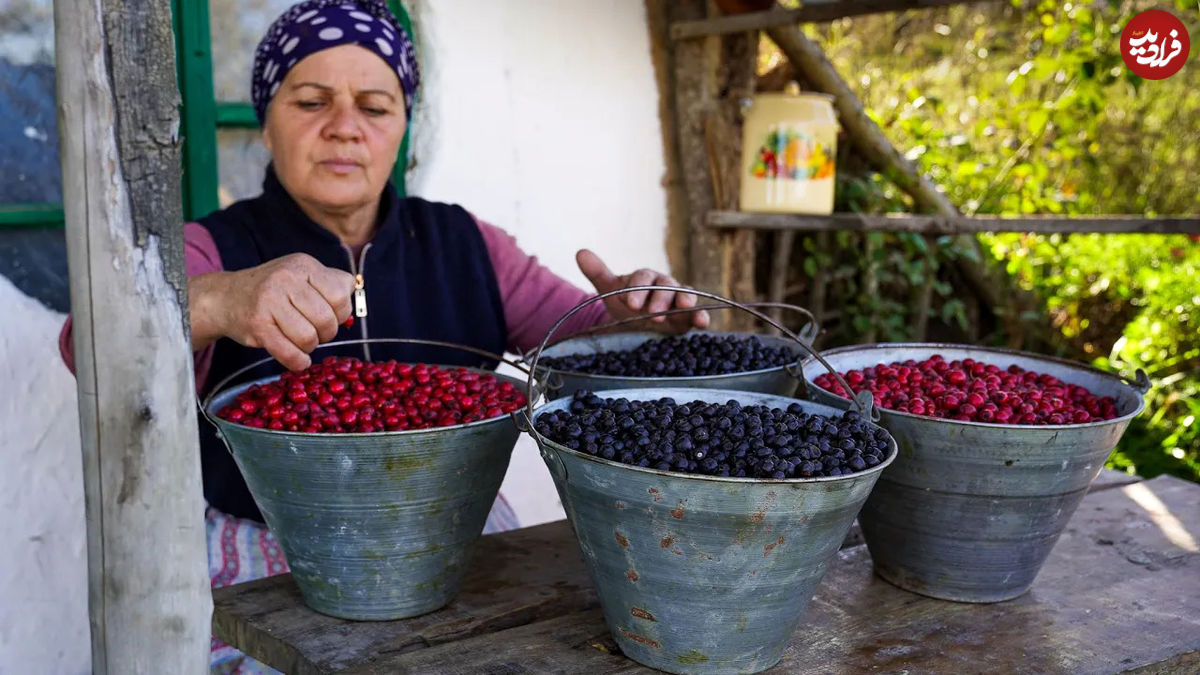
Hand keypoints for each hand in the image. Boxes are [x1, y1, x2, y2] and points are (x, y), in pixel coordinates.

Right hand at [192, 253, 354, 370]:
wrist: (226, 298)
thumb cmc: (273, 290)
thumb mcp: (302, 275)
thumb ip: (331, 283)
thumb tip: (353, 296)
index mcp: (303, 265)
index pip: (341, 295)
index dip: (341, 313)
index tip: (329, 316)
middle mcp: (286, 278)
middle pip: (326, 320)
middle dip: (326, 333)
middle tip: (315, 332)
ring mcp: (269, 301)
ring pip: (309, 338)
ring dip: (309, 347)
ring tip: (300, 340)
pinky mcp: (257, 325)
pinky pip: (289, 354)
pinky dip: (298, 362)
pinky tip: (297, 358)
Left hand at [576, 249, 709, 332]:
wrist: (637, 326)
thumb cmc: (626, 305)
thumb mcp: (610, 290)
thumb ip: (598, 273)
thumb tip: (580, 252)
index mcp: (645, 278)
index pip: (642, 279)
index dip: (637, 289)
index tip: (629, 302)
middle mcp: (664, 287)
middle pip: (665, 287)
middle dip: (660, 299)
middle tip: (652, 313)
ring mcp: (677, 302)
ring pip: (684, 296)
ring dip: (686, 301)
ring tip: (684, 306)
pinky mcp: (687, 318)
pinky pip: (696, 314)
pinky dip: (701, 316)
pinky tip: (702, 321)